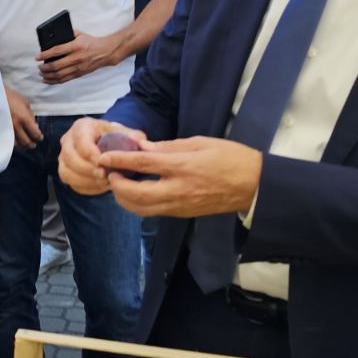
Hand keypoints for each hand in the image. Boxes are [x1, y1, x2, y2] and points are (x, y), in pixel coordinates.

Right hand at [6, 86, 41, 149]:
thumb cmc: (11, 96)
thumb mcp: (25, 102)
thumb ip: (31, 115)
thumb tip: (35, 126)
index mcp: (24, 118)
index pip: (34, 133)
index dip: (39, 137)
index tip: (40, 138)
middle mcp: (15, 126)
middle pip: (26, 141)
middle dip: (31, 144)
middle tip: (33, 144)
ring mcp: (6, 129)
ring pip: (16, 144)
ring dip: (22, 146)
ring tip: (24, 145)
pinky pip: (7, 141)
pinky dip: (13, 143)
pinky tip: (15, 142)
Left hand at [39, 30, 121, 84]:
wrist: (105, 52)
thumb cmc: (91, 42)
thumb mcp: (79, 34)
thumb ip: (67, 35)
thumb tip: (54, 39)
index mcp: (75, 46)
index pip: (56, 51)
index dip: (44, 55)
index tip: (37, 57)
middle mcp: (76, 58)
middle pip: (56, 66)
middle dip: (44, 68)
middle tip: (39, 67)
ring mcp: (78, 67)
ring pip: (59, 75)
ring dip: (47, 76)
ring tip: (41, 74)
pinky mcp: (79, 74)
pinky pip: (64, 80)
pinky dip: (54, 81)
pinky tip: (47, 80)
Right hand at [57, 118, 144, 195]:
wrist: (108, 143)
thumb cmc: (116, 137)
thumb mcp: (126, 132)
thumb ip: (133, 136)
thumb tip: (138, 142)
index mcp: (82, 127)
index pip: (81, 142)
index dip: (92, 155)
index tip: (105, 165)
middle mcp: (68, 140)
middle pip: (70, 158)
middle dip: (88, 170)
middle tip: (105, 176)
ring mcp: (64, 157)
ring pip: (66, 173)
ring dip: (86, 181)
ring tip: (104, 183)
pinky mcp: (65, 171)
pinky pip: (71, 183)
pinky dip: (86, 188)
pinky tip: (101, 187)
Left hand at [101, 137, 262, 217]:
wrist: (254, 186)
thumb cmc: (231, 158)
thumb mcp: (201, 143)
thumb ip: (169, 146)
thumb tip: (142, 147)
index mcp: (183, 166)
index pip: (143, 163)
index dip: (119, 160)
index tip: (103, 156)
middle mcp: (178, 189)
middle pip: (136, 193)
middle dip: (116, 185)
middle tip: (109, 173)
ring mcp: (180, 205)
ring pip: (141, 208)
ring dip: (124, 198)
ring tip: (117, 184)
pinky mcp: (182, 214)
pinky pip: (153, 212)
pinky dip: (138, 205)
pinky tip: (134, 194)